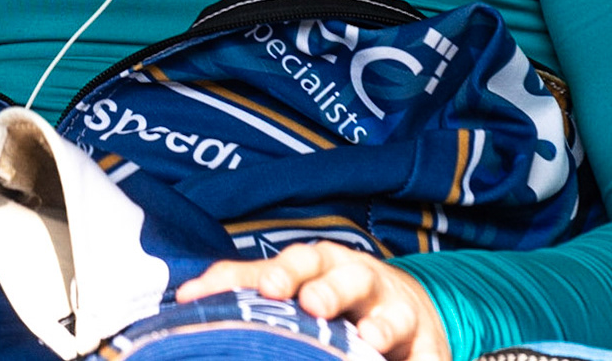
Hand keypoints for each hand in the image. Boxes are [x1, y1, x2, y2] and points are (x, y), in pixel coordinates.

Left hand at [177, 241, 450, 360]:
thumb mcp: (294, 281)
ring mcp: (398, 313)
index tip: (268, 287)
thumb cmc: (331, 293)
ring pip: (392, 315)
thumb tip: (184, 297)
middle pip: (349, 278)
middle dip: (331, 289)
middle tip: (313, 304)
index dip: (285, 272)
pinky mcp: (427, 345)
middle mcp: (363, 282)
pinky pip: (427, 356)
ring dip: (381, 326)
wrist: (406, 304)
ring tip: (369, 338)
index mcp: (325, 265)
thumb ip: (242, 285)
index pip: (303, 260)